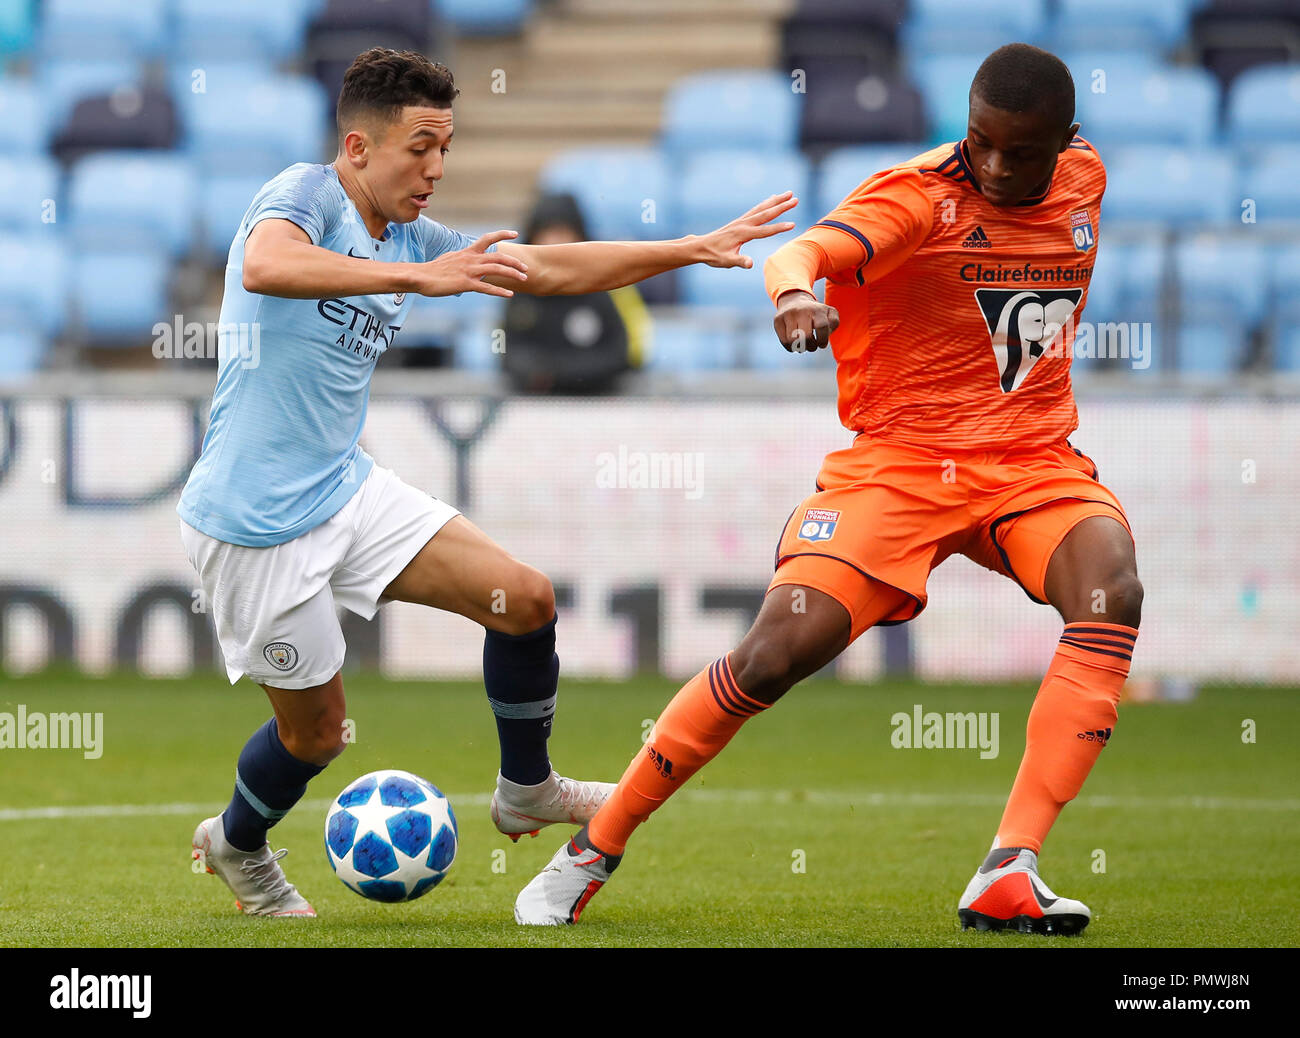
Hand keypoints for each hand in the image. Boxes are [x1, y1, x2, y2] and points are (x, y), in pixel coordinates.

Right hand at [413, 230, 528, 297]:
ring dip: (513, 273)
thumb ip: (462, 259)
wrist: (420, 276)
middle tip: (525, 268)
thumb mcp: (450, 259)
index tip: (515, 233)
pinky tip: (510, 294)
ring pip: (497, 269)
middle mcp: (471, 259)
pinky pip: (487, 288)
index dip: (502, 234)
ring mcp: (469, 271)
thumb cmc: (433, 270)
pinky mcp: (466, 284)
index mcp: (467, 252)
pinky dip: (500, 291)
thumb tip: (467, 260)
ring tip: (524, 278)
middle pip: (498, 256)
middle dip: (514, 262)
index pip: (487, 238)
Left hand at [695, 192, 797, 268]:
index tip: (793, 224)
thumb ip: (740, 261)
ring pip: (762, 208)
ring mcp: (742, 221)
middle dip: (782, 206)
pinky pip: (756, 209)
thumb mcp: (727, 261)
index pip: (765, 231)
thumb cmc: (714, 256)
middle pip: (766, 214)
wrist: (701, 247)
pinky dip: (766, 203)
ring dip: (776, 201)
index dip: (779, 228)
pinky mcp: (740, 221)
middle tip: (796, 199)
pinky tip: (772, 198)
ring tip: (789, 193)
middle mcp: (743, 224)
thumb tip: (750, 263)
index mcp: (743, 234)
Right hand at [773, 290, 837, 352]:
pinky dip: (791, 347)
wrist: (794, 301)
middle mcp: (801, 310)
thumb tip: (826, 333)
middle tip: (812, 346)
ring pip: (793, 341)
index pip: (822, 327)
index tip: (821, 344)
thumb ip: (834, 322)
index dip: (822, 340)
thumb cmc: (815, 313)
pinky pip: (784, 342)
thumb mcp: (828, 313)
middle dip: (811, 347)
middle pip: (806, 337)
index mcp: (816, 309)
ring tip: (803, 345)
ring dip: (800, 348)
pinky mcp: (778, 320)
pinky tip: (795, 344)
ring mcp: (788, 315)